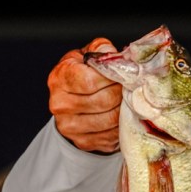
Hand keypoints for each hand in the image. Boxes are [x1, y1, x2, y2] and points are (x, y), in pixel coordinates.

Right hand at [47, 37, 121, 153]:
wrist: (71, 101)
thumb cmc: (82, 74)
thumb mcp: (87, 55)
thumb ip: (100, 50)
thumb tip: (115, 56)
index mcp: (60, 79)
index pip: (90, 81)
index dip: (112, 78)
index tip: (122, 75)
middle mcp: (60, 104)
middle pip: (104, 101)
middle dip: (122, 93)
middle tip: (130, 88)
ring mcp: (70, 126)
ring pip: (111, 119)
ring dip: (125, 110)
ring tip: (128, 100)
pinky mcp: (83, 141)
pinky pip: (111, 135)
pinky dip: (122, 126)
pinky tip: (122, 115)